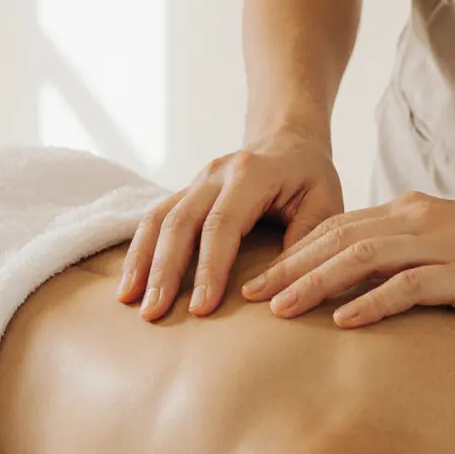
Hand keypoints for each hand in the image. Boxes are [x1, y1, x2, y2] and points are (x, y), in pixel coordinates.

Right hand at [118, 128, 343, 320]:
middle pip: (180, 223)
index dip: (209, 268)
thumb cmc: (310, 176)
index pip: (222, 225)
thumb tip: (282, 286)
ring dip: (142, 261)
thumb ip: (306, 239)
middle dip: (164, 271)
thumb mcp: (325, 202)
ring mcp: (195, 181)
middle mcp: (215, 173)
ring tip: (129, 301)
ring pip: (158, 219)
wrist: (288, 140)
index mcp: (251, 174)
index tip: (201, 308)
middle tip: (154, 313)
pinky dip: (139, 251)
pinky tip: (130, 282)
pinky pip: (154, 219)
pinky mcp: (185, 193)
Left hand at [240, 192, 454, 328]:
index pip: (337, 228)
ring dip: (315, 283)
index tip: (260, 278)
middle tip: (249, 293)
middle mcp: (417, 220)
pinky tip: (343, 320)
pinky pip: (408, 286)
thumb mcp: (445, 245)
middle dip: (288, 266)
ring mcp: (440, 244)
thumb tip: (358, 278)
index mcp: (410, 212)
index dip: (294, 252)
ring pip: (361, 258)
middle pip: (337, 239)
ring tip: (279, 308)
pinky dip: (372, 302)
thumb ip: (405, 252)